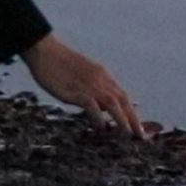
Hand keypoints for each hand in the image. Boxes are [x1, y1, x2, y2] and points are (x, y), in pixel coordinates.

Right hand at [20, 34, 144, 135]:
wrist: (45, 50)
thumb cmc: (58, 63)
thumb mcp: (82, 75)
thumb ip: (93, 88)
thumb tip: (102, 106)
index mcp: (102, 75)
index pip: (122, 94)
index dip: (131, 110)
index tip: (137, 125)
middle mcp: (100, 79)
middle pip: (123, 100)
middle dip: (133, 118)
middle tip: (140, 135)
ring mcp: (89, 84)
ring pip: (113, 103)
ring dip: (122, 120)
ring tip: (127, 135)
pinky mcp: (76, 90)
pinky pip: (92, 105)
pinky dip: (98, 118)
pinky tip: (100, 129)